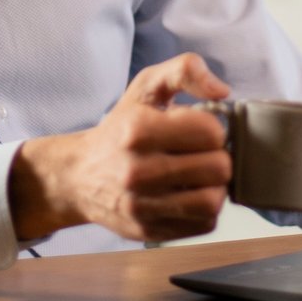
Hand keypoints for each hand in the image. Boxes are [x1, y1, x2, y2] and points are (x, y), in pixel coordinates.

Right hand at [9, 53, 232, 243]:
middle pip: (217, 168)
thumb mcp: (146, 86)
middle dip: (217, 157)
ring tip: (202, 176)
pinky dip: (205, 209)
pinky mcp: (149, 230)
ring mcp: (142, 205)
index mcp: (138, 129)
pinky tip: (191, 194)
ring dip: (216, 186)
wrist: (80, 175)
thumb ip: (185, 70)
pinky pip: (202, 225)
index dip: (213, 128)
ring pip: (212, 202)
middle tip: (203, 153)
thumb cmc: (120, 129)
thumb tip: (221, 91)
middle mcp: (137, 170)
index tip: (200, 129)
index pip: (210, 132)